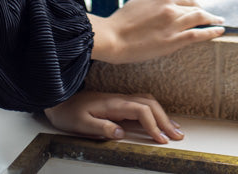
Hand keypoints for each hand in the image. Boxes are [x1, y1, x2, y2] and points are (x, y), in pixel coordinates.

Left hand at [44, 90, 184, 142]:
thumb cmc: (69, 112)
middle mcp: (120, 99)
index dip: (153, 125)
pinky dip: (155, 111)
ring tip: (174, 128)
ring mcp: (120, 100)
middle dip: (165, 120)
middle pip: (150, 105)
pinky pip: (143, 104)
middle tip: (178, 136)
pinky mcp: (119, 103)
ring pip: (149, 102)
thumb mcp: (81, 124)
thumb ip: (101, 128)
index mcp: (113, 104)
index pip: (141, 111)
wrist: (60, 100)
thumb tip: (121, 133)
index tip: (162, 139)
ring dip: (163, 115)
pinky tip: (159, 119)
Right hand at [89, 0, 224, 63]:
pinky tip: (219, 31)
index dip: (195, 4)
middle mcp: (171, 8)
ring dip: (213, 19)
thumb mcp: (138, 3)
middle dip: (206, 12)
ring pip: (200, 18)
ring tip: (220, 22)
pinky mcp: (173, 41)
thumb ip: (154, 3)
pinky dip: (211, 31)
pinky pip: (198, 34)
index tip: (199, 8)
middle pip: (195, 8)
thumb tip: (161, 4)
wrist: (112, 38)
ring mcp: (173, 24)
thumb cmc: (120, 22)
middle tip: (214, 16)